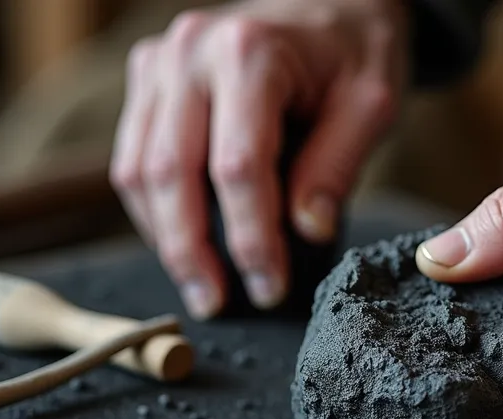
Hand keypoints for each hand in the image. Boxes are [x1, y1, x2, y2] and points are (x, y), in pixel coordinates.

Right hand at [111, 0, 405, 317]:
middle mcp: (189, 52)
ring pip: (138, 171)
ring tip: (202, 288)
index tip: (269, 288)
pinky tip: (186, 246)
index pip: (236, 167)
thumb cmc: (354, 51)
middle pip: (170, 173)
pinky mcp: (147, 79)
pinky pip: (133, 158)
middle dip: (192, 252)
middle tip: (217, 304)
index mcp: (249, 52)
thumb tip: (304, 234)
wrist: (330, 1)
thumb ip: (336, 167)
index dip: (250, 238)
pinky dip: (154, 211)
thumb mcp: (370, 104)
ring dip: (165, 239)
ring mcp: (159, 62)